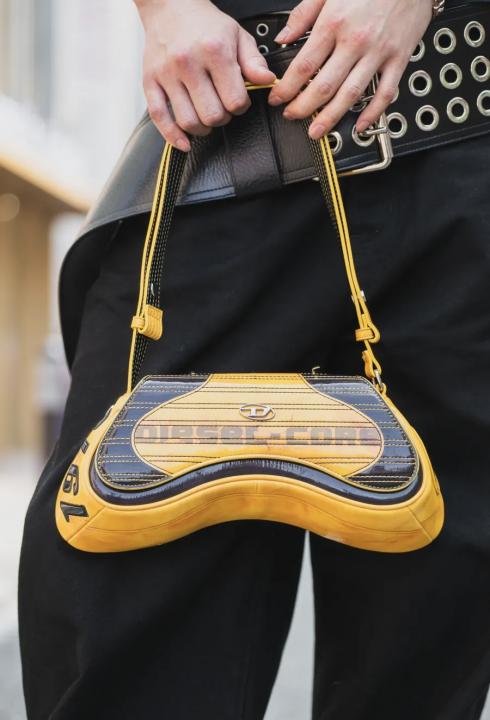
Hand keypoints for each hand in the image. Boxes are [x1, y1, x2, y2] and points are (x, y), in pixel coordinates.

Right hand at [135, 0, 275, 150]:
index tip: (238, 100)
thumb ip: (254, 61)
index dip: (241, 106)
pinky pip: (159, 118)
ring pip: (189, 121)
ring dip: (202, 128)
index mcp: (213, 50)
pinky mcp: (150, 81)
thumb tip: (268, 82)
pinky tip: (184, 142)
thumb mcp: (237, 35)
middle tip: (222, 107)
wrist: (169, 6)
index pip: (235, 100)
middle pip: (212, 115)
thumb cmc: (205, 24)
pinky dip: (173, 136)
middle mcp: (188, 62)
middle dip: (222, 118)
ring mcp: (166, 74)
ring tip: (206, 118)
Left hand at [268, 0, 432, 138]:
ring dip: (331, 118)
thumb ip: (303, 14)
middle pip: (324, 86)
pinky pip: (385, 93)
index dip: (287, 87)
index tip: (278, 98)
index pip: (304, 66)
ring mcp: (378, 52)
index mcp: (334, 22)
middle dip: (303, 108)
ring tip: (317, 131)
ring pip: (350, 95)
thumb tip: (282, 37)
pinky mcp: (399, 58)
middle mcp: (356, 41)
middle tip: (292, 116)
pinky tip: (359, 125)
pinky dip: (372, 113)